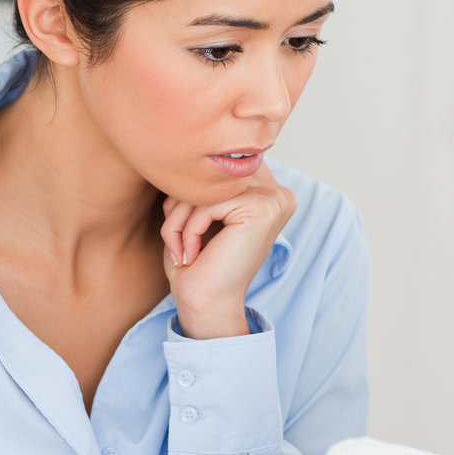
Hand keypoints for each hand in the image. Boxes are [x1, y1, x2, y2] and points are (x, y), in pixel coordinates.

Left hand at [161, 173, 295, 338]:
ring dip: (180, 218)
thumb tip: (192, 149)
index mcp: (267, 192)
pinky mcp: (263, 209)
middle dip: (180, 202)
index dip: (188, 193)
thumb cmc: (198, 264)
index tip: (180, 227)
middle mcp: (277, 193)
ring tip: (181, 249)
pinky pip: (208, 202)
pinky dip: (188, 228)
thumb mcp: (196, 212)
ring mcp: (274, 200)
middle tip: (175, 241)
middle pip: (210, 174)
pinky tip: (191, 254)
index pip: (215, 169)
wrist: (205, 305)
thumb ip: (203, 181)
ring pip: (206, 187)